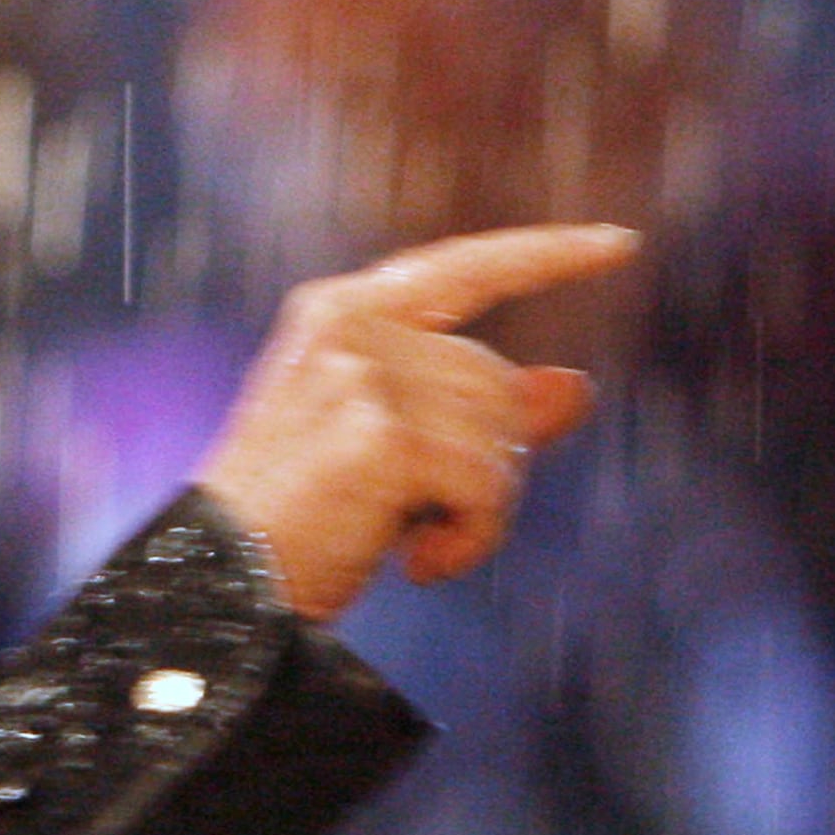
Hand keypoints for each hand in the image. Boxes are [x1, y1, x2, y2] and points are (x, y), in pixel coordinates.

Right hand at [191, 224, 643, 622]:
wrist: (215, 590)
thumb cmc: (292, 526)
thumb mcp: (388, 453)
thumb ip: (474, 410)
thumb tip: (575, 385)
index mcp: (337, 313)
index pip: (464, 268)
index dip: (546, 256)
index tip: (619, 244)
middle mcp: (349, 327)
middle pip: (495, 379)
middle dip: (489, 461)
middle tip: (425, 521)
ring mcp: (362, 376)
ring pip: (500, 434)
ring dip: (480, 509)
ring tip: (412, 544)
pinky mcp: (381, 434)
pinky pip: (487, 483)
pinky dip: (472, 537)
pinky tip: (418, 565)